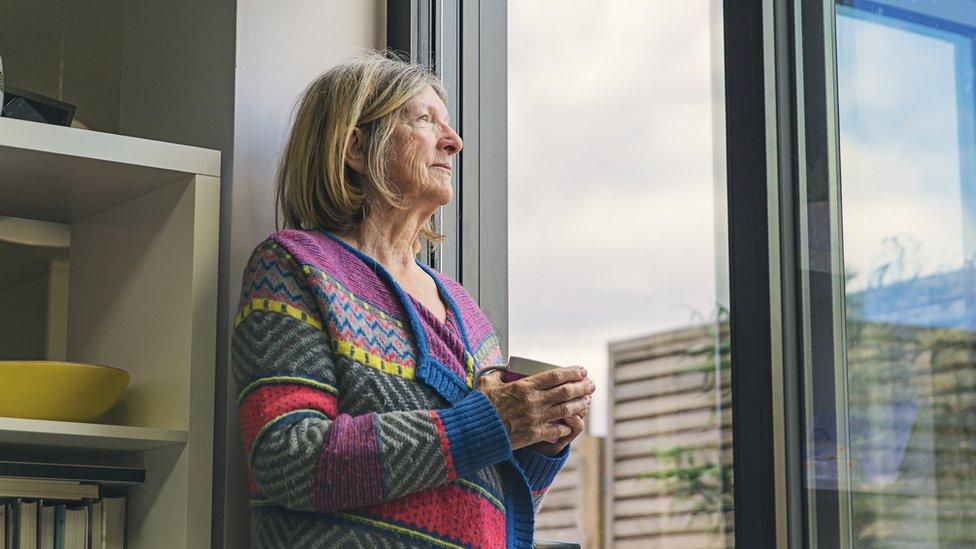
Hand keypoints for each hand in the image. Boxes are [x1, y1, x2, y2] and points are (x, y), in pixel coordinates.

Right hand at [477, 366, 595, 450]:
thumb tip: (504, 369)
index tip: (582, 371)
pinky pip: (557, 430)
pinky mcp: (534, 435)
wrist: (475, 431)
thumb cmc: (480, 406)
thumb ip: (498, 374)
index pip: (555, 376)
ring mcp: (535, 419)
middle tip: (591, 385)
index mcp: (524, 386)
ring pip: (565, 410)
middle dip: (581, 387)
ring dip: (580, 405)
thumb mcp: (488, 383)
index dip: (571, 372)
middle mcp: (534, 401)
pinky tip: (573, 423)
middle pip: (565, 392)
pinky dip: (567, 426)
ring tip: (588, 401)